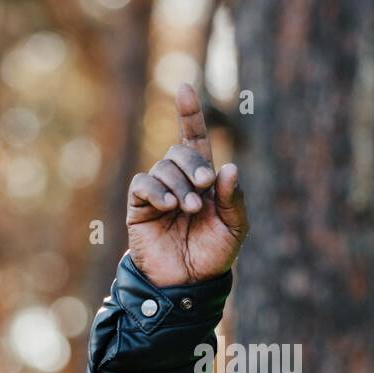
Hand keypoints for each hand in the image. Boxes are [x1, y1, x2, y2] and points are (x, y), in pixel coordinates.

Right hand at [126, 83, 248, 286]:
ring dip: (179, 184)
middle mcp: (179, 180)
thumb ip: (234, 200)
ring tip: (188, 209)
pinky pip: (143, 183)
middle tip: (204, 186)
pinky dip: (157, 190)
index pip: (194, 139)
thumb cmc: (213, 256)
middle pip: (180, 151)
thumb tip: (229, 167)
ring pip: (163, 166)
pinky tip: (168, 205)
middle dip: (193, 164)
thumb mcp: (234, 229)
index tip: (184, 88)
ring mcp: (158, 192)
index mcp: (203, 180)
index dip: (189, 114)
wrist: (187, 284)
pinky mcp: (139, 206)